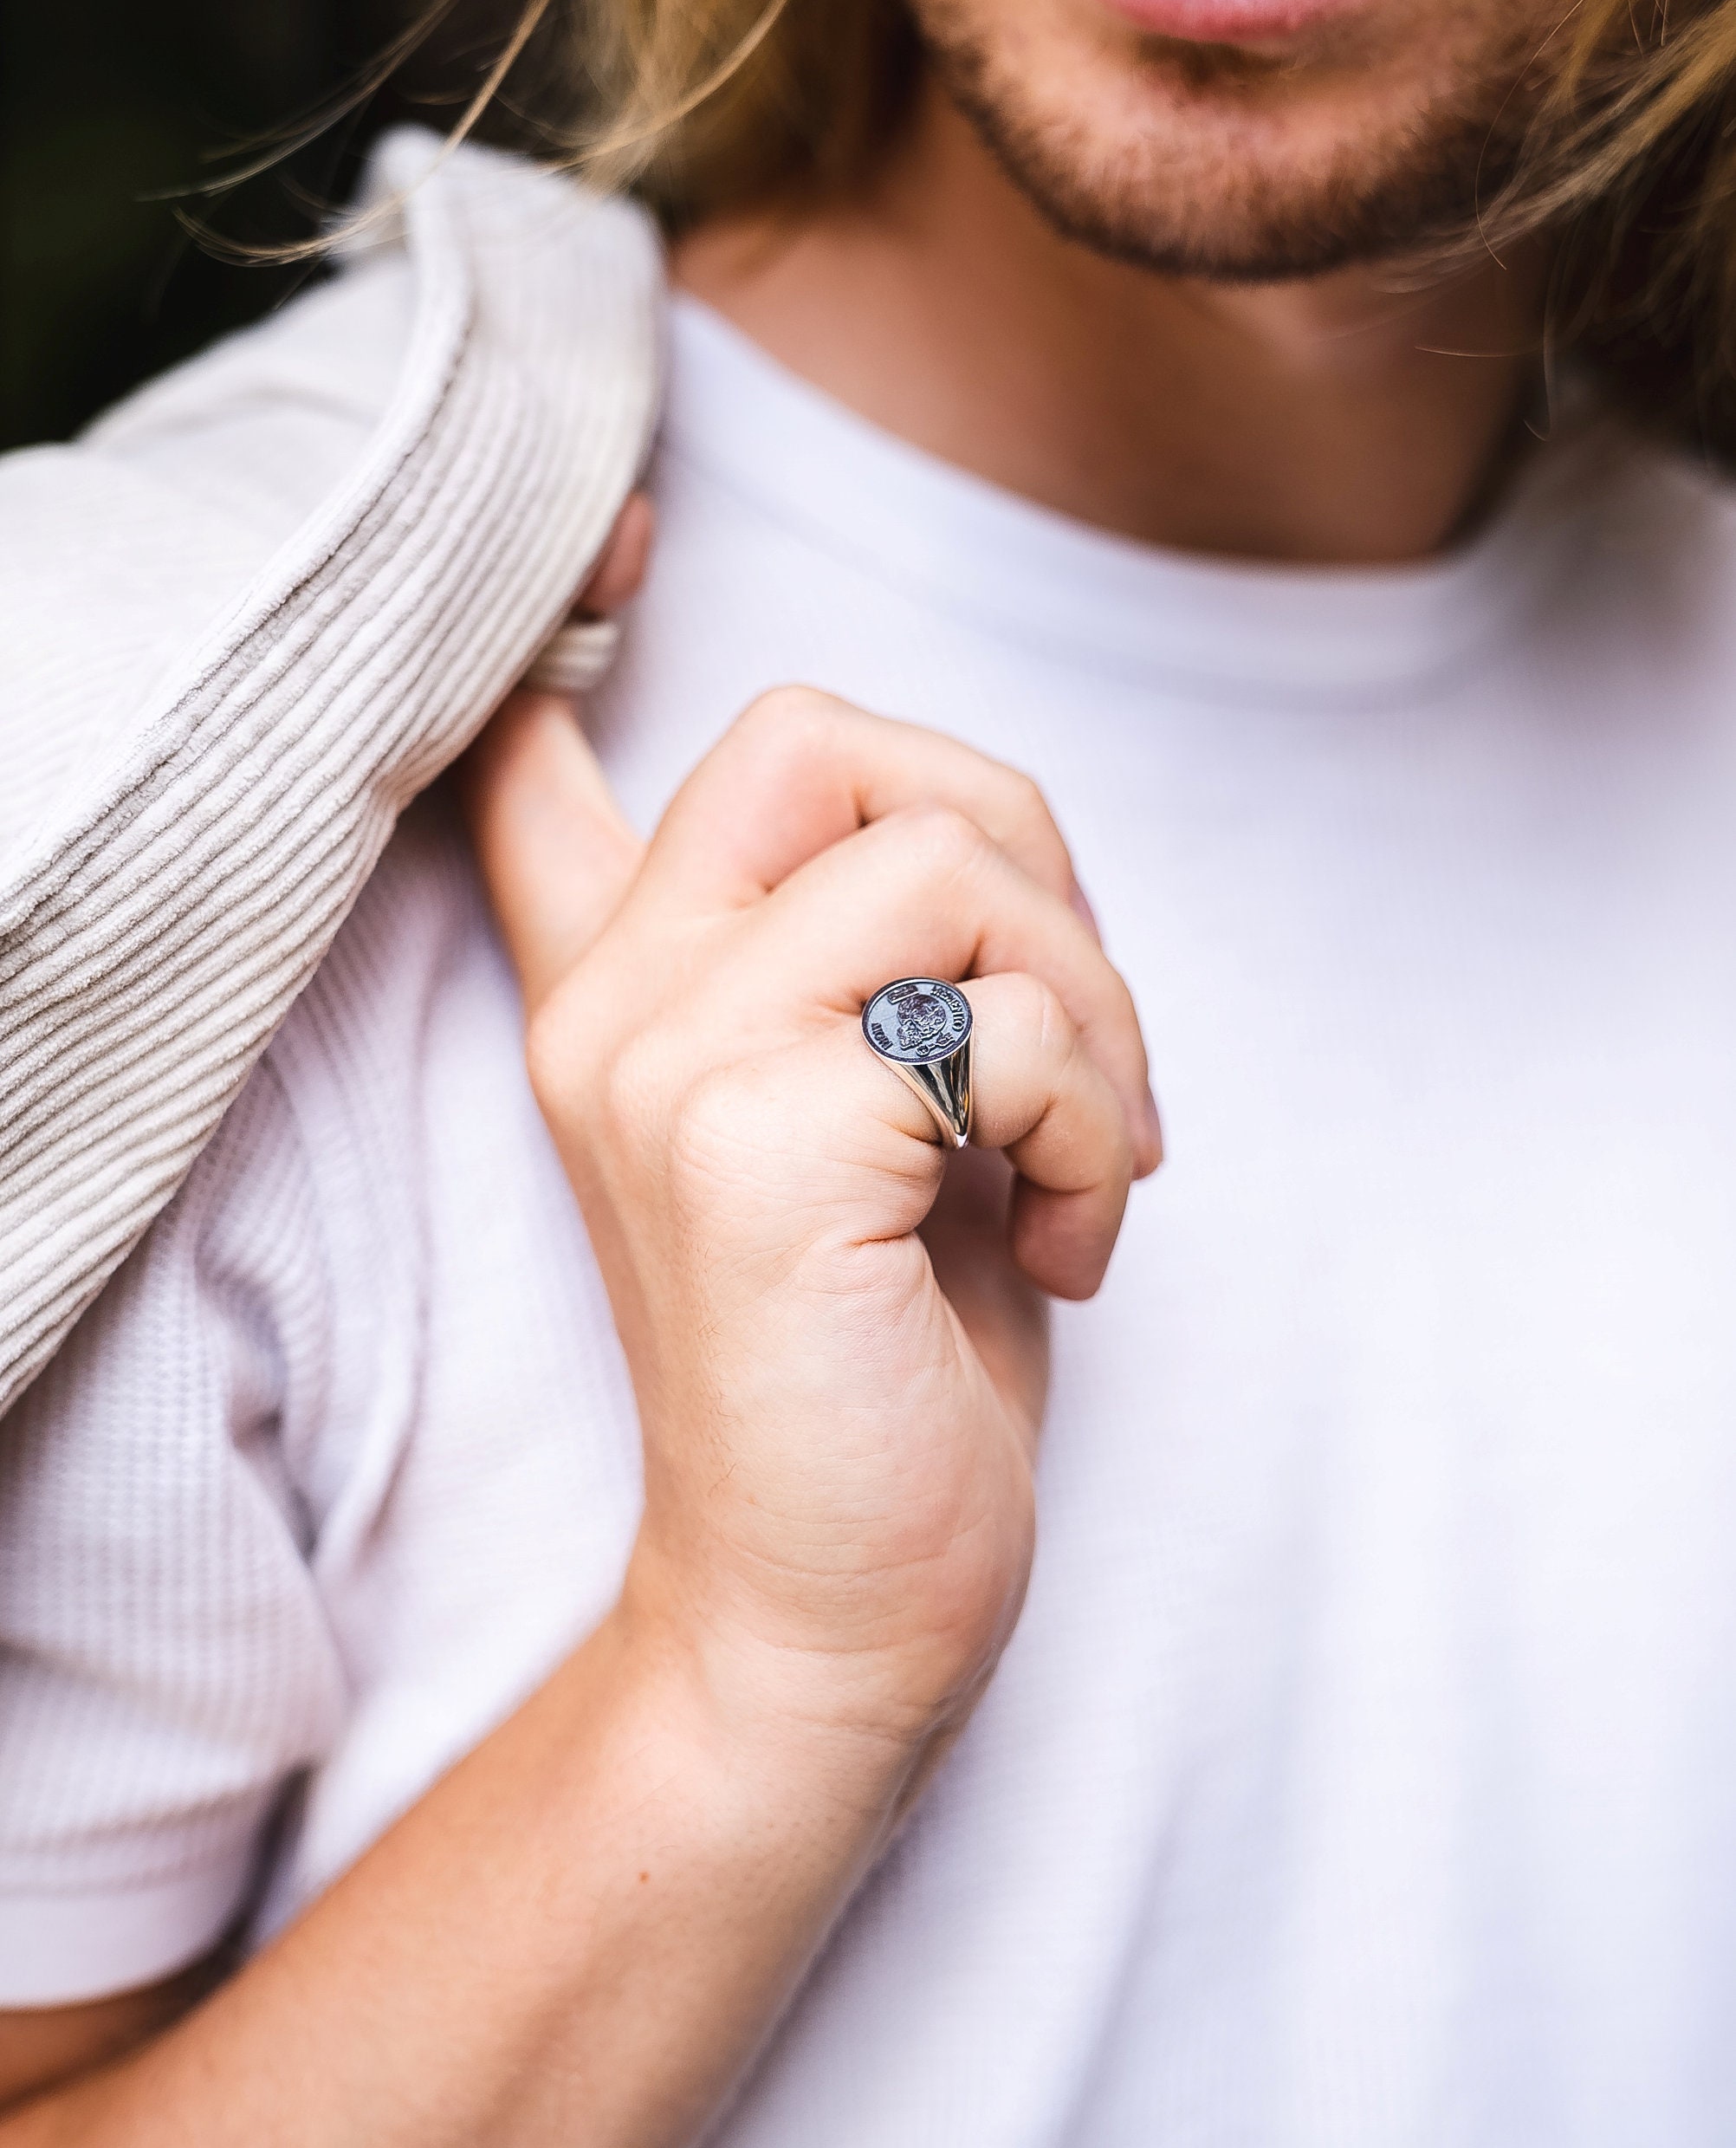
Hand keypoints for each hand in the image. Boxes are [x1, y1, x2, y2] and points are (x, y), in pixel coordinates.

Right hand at [465, 651, 1159, 1780]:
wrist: (826, 1610)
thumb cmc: (877, 1363)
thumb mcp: (860, 1134)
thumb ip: (845, 979)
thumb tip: (933, 827)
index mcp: (619, 991)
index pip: (538, 759)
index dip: (573, 617)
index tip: (618, 538)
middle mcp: (613, 1005)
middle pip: (840, 744)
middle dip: (1029, 863)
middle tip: (1071, 1050)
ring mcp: (669, 1068)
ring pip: (959, 867)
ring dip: (1094, 1019)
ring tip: (1082, 1166)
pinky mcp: (762, 1152)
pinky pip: (1005, 1026)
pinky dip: (1096, 1126)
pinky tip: (1062, 1247)